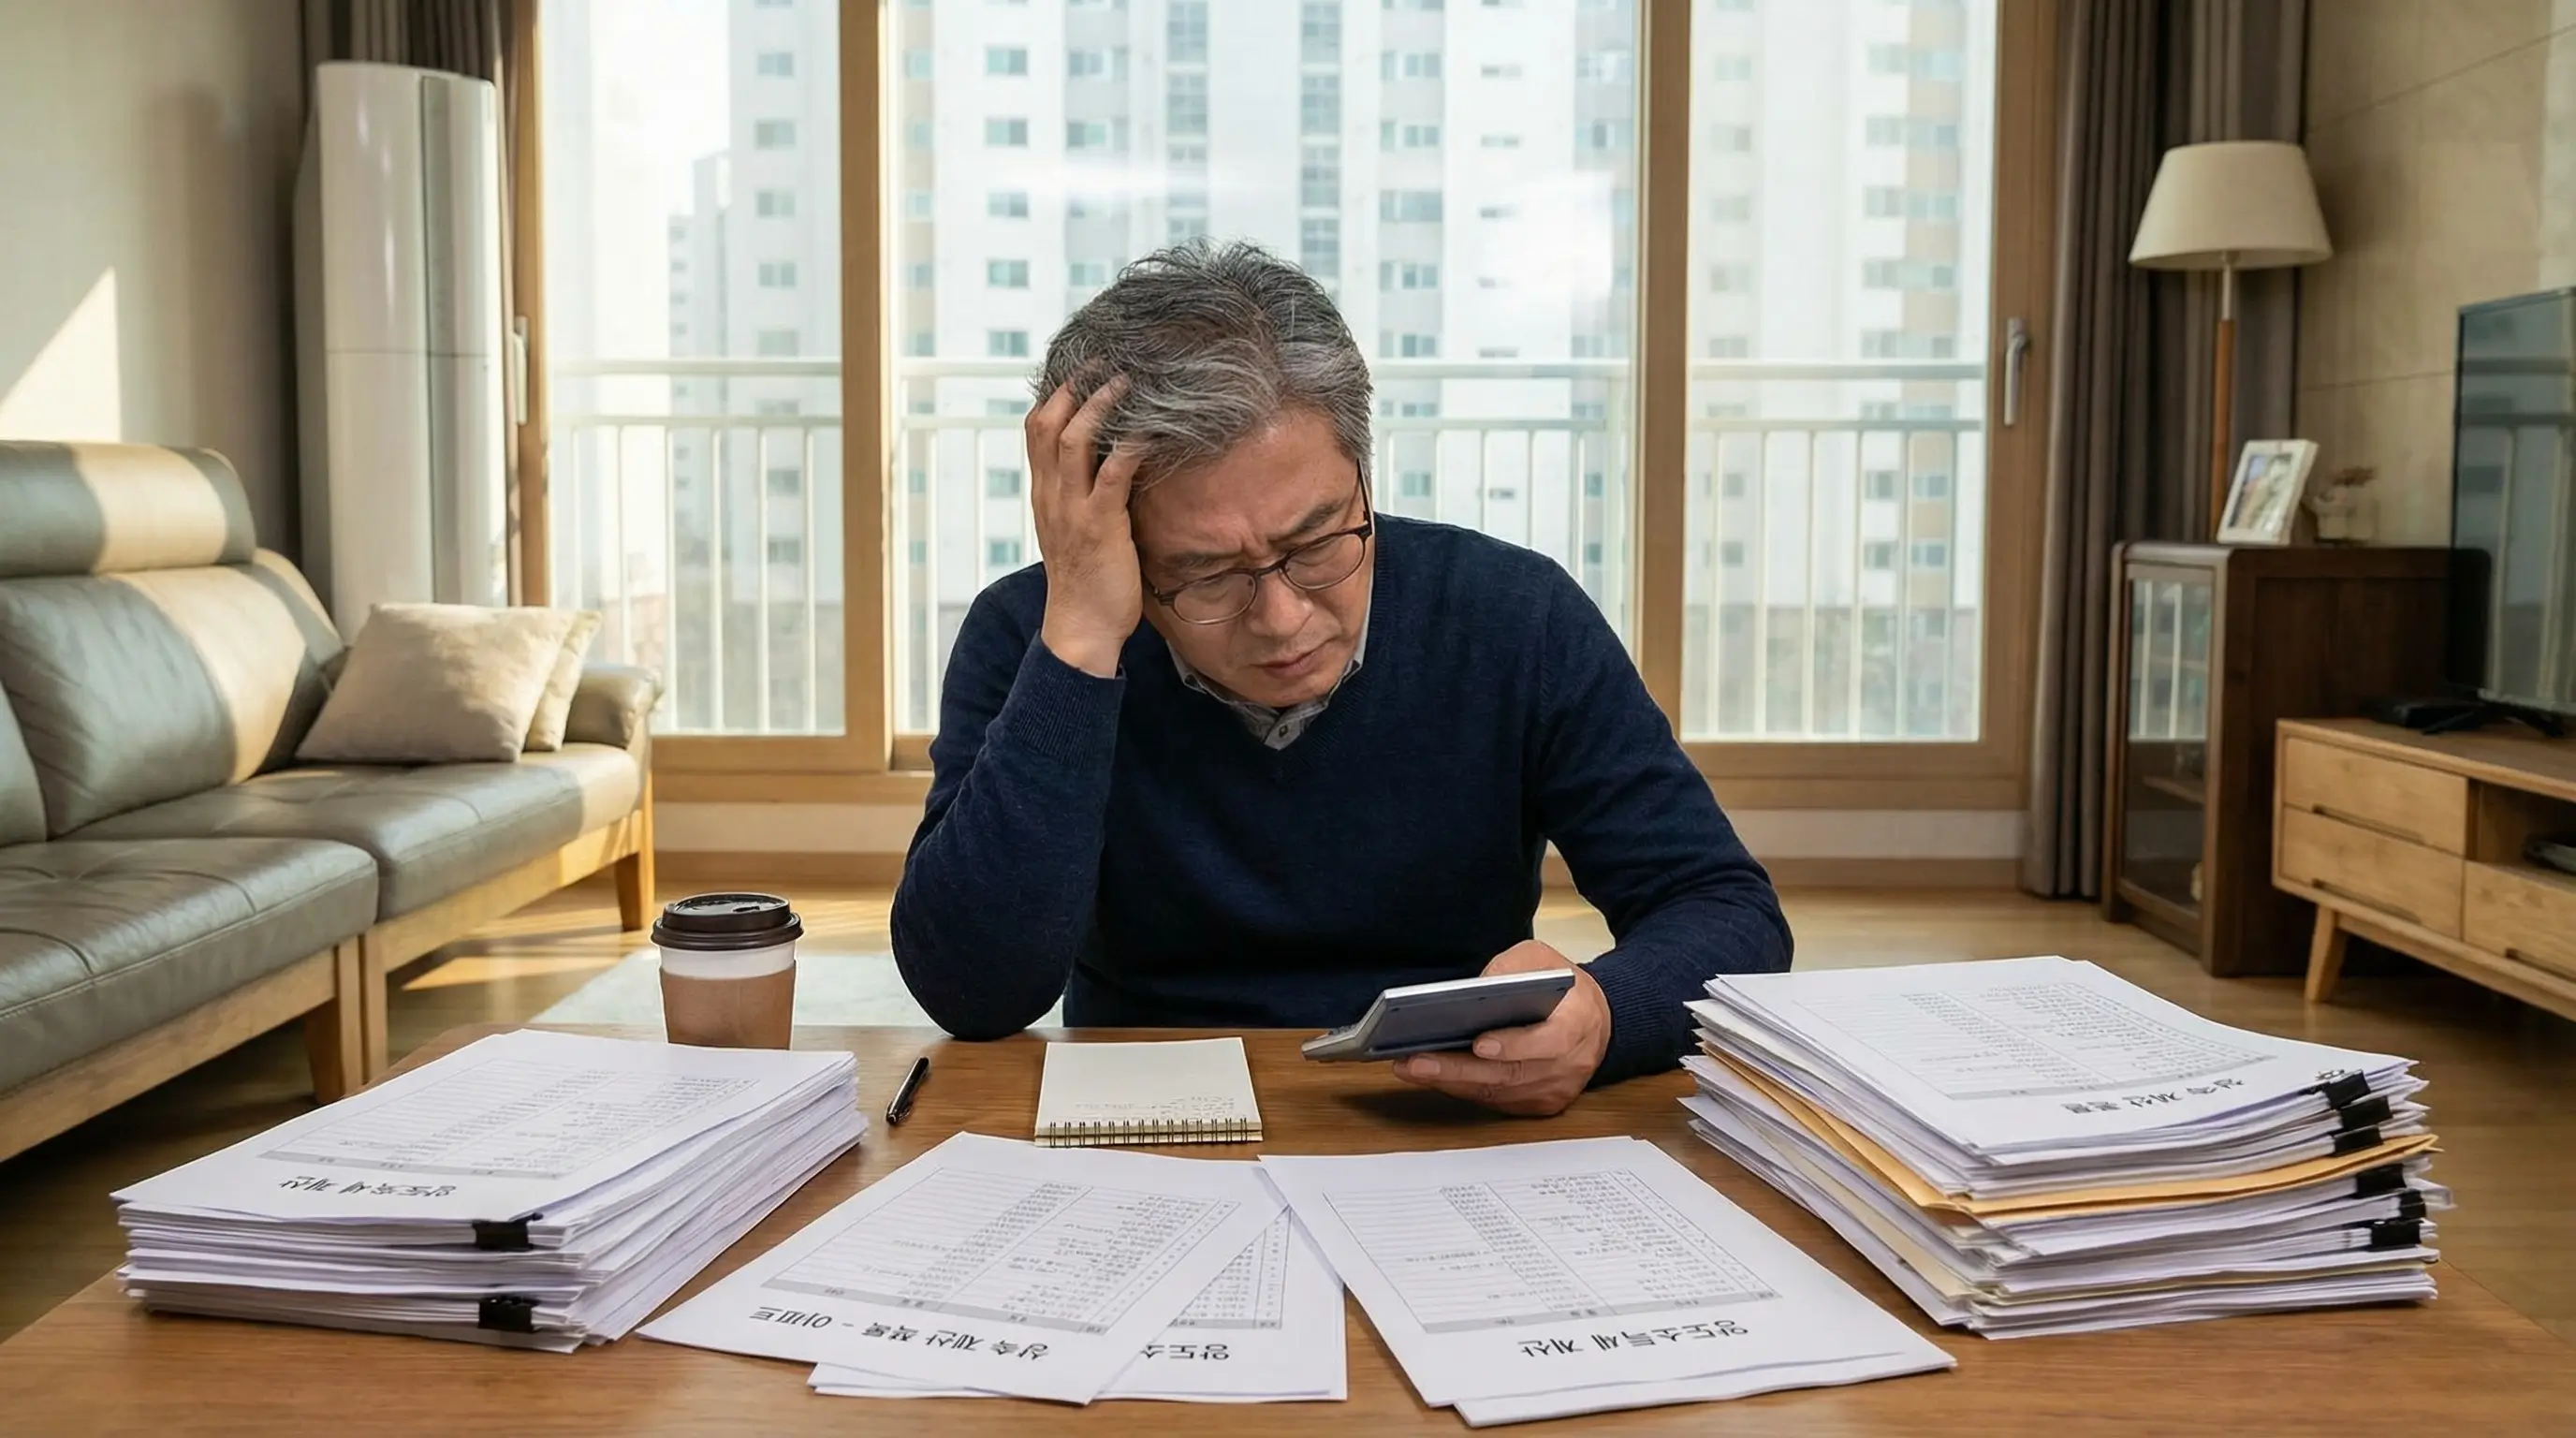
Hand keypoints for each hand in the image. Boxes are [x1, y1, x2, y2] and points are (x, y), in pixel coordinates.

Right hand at [1028, 375, 1142, 677]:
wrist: (1081, 629)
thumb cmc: (1088, 582)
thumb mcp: (1077, 529)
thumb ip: (1084, 497)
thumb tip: (1114, 463)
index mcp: (1044, 494)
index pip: (1036, 430)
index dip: (1055, 394)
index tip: (1080, 369)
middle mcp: (1051, 496)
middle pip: (1047, 423)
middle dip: (1074, 386)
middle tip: (1105, 361)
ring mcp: (1072, 509)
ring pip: (1074, 440)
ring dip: (1101, 405)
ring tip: (1126, 381)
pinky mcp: (1100, 526)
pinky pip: (1112, 474)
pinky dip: (1130, 446)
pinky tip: (1150, 428)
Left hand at [1393, 941, 1610, 1115]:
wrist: (1596, 1024)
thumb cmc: (1565, 990)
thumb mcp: (1544, 959)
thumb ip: (1514, 966)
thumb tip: (1478, 985)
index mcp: (1579, 1024)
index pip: (1549, 1042)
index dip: (1514, 1046)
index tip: (1478, 1044)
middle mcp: (1570, 1064)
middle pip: (1510, 1075)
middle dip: (1458, 1069)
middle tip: (1415, 1061)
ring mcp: (1555, 1090)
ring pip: (1498, 1092)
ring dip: (1451, 1082)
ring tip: (1409, 1067)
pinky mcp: (1539, 1105)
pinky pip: (1496, 1101)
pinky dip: (1462, 1089)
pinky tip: (1432, 1076)